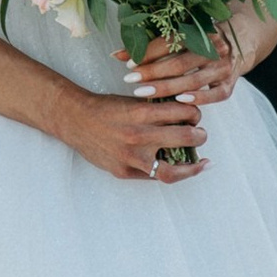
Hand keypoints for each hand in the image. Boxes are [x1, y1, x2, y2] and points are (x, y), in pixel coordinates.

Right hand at [69, 83, 209, 179]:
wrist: (75, 120)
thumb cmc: (105, 107)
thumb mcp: (132, 100)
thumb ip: (156, 109)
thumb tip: (186, 115)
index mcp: (141, 112)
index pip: (183, 112)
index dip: (195, 113)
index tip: (195, 115)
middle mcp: (138, 135)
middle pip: (185, 138)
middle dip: (199, 135)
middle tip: (201, 134)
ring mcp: (130, 157)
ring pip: (173, 170)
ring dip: (193, 166)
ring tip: (201, 162)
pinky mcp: (123, 171)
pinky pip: (153, 177)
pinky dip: (170, 174)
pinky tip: (179, 170)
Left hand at [132, 24, 243, 106]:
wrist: (240, 41)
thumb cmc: (201, 40)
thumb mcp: (180, 35)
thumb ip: (151, 45)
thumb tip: (116, 55)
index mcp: (199, 31)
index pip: (169, 43)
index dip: (147, 53)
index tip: (127, 63)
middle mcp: (213, 48)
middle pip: (178, 63)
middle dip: (152, 73)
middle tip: (130, 80)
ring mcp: (223, 67)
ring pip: (192, 80)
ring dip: (166, 88)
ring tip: (143, 92)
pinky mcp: (230, 84)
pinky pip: (215, 94)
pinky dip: (198, 98)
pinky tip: (179, 101)